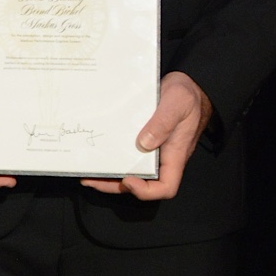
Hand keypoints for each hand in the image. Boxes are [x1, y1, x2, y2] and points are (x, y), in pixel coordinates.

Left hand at [83, 71, 211, 200]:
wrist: (188, 85)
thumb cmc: (187, 96)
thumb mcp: (177, 104)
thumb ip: (162, 122)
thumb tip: (143, 143)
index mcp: (175, 155)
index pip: (166, 187)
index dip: (147, 191)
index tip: (128, 179)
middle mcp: (163, 158)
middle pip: (142, 184)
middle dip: (116, 186)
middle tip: (91, 180)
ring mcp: (153, 151)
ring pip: (132, 172)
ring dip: (110, 176)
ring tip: (87, 173)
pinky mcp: (144, 141)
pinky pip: (129, 156)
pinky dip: (113, 159)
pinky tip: (98, 155)